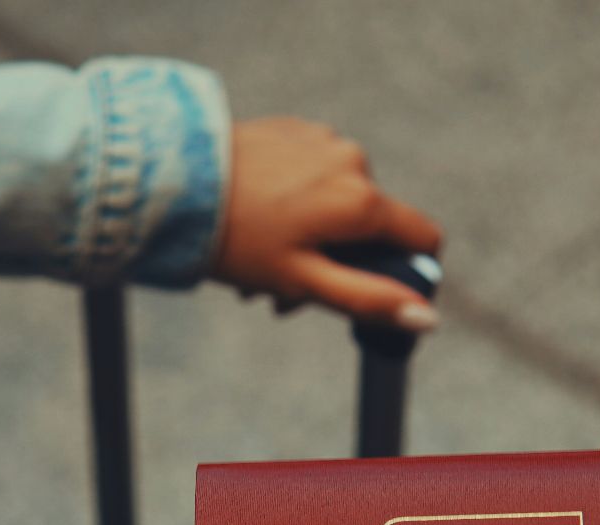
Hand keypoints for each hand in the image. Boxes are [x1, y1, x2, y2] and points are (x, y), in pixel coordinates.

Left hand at [212, 118, 444, 331]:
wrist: (170, 185)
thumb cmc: (236, 240)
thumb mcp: (304, 281)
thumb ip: (370, 299)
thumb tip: (428, 319)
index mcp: (362, 200)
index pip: (423, 238)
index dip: (406, 272)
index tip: (369, 291)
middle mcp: (352, 160)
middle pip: (371, 226)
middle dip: (337, 264)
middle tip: (282, 296)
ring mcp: (321, 140)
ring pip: (337, 203)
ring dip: (311, 238)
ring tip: (258, 266)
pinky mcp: (292, 131)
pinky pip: (311, 176)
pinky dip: (294, 206)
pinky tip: (255, 223)